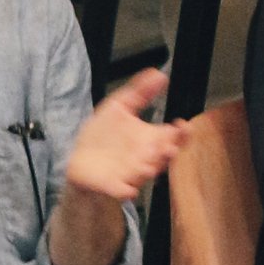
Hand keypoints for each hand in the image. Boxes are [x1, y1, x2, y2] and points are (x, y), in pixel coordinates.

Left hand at [62, 66, 187, 207]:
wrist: (81, 160)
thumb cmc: (105, 135)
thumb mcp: (119, 107)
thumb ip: (139, 92)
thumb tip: (159, 73)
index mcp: (150, 138)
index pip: (172, 137)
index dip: (181, 134)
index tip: (183, 126)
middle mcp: (146, 157)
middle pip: (163, 156)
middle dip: (167, 152)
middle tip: (168, 146)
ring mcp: (131, 173)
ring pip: (145, 173)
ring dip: (148, 169)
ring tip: (148, 164)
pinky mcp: (113, 186)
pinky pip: (122, 191)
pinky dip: (125, 190)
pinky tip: (127, 190)